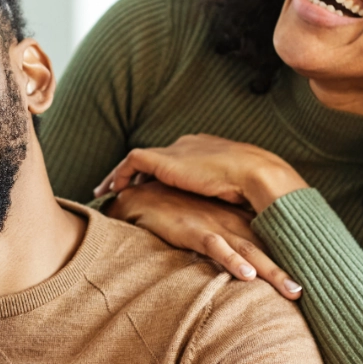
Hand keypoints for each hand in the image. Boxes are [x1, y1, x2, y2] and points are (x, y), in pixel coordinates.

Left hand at [94, 134, 307, 213]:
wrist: (256, 173)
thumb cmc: (254, 189)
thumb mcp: (238, 193)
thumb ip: (227, 199)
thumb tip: (229, 218)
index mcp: (206, 151)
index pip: (176, 161)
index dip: (161, 175)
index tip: (150, 188)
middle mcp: (188, 145)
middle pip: (154, 158)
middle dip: (137, 173)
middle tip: (120, 187)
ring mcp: (176, 150)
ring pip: (137, 159)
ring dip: (120, 174)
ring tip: (106, 190)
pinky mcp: (165, 159)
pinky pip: (132, 161)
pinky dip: (120, 173)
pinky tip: (113, 190)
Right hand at [108, 181, 302, 299]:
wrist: (142, 199)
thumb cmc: (173, 215)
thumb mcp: (205, 226)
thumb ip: (225, 240)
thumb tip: (244, 262)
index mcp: (236, 220)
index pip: (269, 241)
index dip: (289, 259)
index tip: (311, 279)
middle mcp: (230, 222)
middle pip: (267, 249)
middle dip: (288, 271)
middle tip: (308, 292)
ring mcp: (214, 225)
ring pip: (249, 251)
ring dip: (271, 271)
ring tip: (292, 290)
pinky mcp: (193, 229)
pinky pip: (216, 247)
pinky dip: (232, 261)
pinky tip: (246, 275)